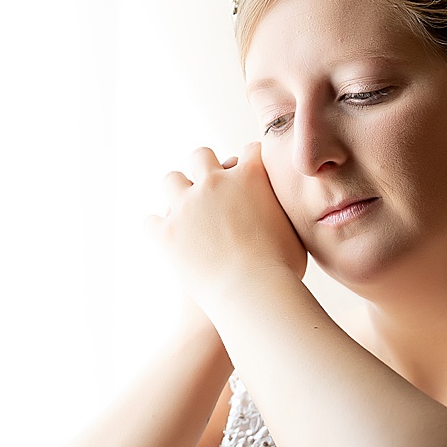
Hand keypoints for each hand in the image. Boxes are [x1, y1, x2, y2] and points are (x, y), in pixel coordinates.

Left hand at [146, 144, 305, 307]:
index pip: (251, 151)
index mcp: (251, 178)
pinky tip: (169, 240)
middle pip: (201, 155)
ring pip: (171, 181)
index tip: (251, 169)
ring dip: (177, 192)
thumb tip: (284, 211)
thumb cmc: (283, 270)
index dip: (252, 159)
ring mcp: (185, 205)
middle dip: (204, 166)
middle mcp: (214, 183)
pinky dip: (159, 230)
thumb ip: (284, 213)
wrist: (252, 295)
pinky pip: (151, 221)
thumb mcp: (295, 234)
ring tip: (185, 209)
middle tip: (211, 186)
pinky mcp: (165, 231)